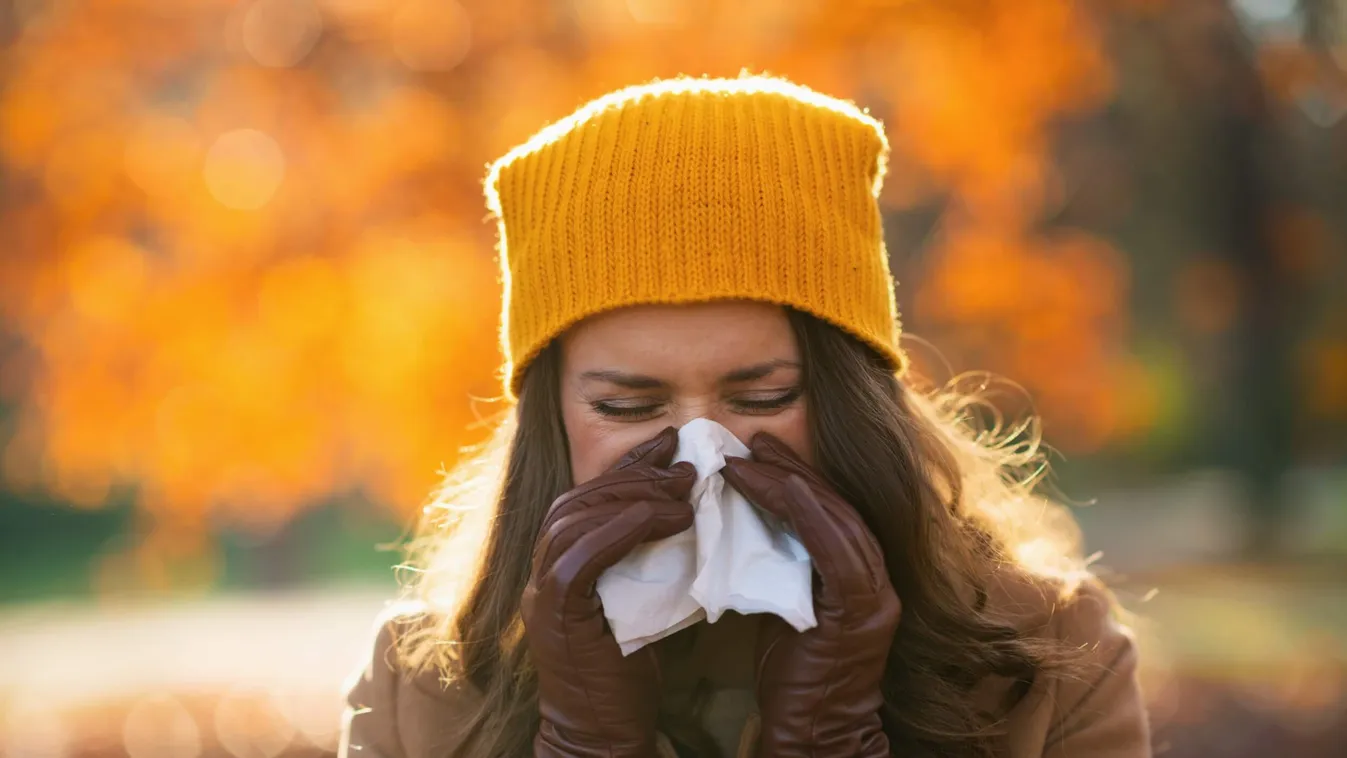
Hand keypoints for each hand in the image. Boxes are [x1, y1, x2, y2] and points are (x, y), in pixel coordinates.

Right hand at [522, 426, 696, 757]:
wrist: (601, 734)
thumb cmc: (627, 673)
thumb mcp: (641, 599)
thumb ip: (647, 558)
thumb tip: (687, 511)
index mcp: (559, 564)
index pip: (587, 497)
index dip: (628, 467)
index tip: (669, 444)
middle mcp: (541, 572)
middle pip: (578, 498)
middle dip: (633, 475)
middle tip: (684, 465)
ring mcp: (540, 593)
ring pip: (575, 519)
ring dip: (633, 497)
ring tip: (683, 492)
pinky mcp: (553, 615)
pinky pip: (578, 556)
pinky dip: (619, 530)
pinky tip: (661, 519)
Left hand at [722, 432, 900, 757]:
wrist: (814, 735)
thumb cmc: (794, 677)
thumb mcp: (786, 608)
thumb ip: (782, 568)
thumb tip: (747, 524)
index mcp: (860, 579)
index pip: (831, 512)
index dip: (798, 477)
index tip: (760, 451)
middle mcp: (877, 583)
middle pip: (837, 507)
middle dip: (795, 470)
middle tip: (755, 441)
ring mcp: (874, 598)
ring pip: (838, 522)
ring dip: (794, 484)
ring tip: (755, 458)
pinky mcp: (859, 615)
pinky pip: (839, 552)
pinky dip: (812, 515)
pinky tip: (785, 488)